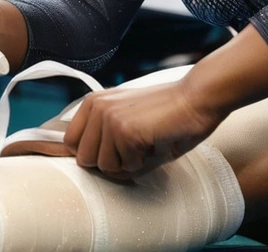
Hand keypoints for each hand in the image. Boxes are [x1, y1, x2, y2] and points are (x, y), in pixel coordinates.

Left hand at [63, 78, 220, 179]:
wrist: (197, 99)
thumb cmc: (166, 114)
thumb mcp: (127, 122)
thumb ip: (104, 141)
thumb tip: (87, 167)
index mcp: (93, 102)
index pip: (70, 143)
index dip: (93, 155)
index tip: (113, 153)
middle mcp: (96, 107)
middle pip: (84, 160)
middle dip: (110, 162)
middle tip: (133, 149)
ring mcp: (109, 118)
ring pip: (104, 166)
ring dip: (127, 162)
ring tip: (144, 143)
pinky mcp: (125, 131)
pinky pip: (124, 167)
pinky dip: (141, 162)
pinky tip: (153, 142)